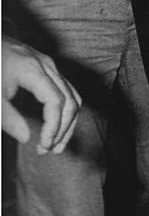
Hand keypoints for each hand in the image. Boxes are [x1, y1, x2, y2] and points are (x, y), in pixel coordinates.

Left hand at [2, 37, 80, 152]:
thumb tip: (27, 138)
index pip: (56, 102)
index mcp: (33, 71)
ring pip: (73, 95)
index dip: (54, 126)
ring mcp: (51, 66)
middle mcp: (48, 66)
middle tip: (50, 150)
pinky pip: (68, 90)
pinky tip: (57, 125)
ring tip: (57, 144)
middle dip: (64, 128)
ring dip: (69, 122)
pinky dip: (66, 110)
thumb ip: (8, 118)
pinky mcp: (50, 68)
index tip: (44, 145)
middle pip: (70, 100)